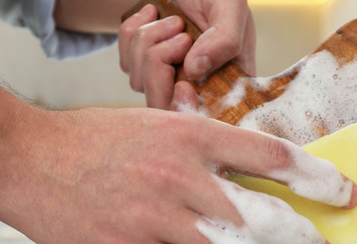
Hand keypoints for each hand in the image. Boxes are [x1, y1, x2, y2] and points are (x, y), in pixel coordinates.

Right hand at [1, 108, 356, 243]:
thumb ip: (205, 149)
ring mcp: (161, 217)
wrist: (27, 160)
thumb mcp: (158, 125)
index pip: (272, 155)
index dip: (316, 178)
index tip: (343, 195)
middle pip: (266, 217)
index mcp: (193, 136)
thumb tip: (252, 175)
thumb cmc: (91, 142)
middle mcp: (184, 176)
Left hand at [118, 0, 255, 109]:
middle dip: (161, 67)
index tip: (184, 84)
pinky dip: (133, 32)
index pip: (205, 119)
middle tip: (182, 37)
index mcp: (228, 84)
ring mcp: (167, 79)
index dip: (188, 111)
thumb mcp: (231, 9)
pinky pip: (125, 61)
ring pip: (140, 82)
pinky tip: (152, 15)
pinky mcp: (144, 65)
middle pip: (163, 106)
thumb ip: (224, 39)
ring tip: (174, 20)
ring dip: (150, 41)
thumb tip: (195, 71)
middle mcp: (197, 88)